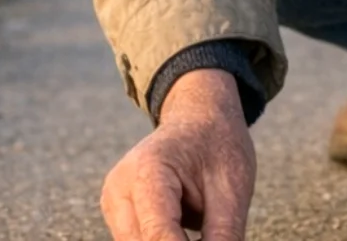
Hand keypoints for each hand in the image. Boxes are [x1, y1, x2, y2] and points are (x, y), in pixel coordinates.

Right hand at [100, 69, 255, 240]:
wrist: (199, 119)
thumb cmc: (218, 146)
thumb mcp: (232, 189)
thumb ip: (223, 235)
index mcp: (148, 171)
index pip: (158, 236)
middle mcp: (120, 189)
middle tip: (212, 235)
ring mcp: (114, 203)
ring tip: (204, 226)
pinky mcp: (117, 215)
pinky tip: (189, 232)